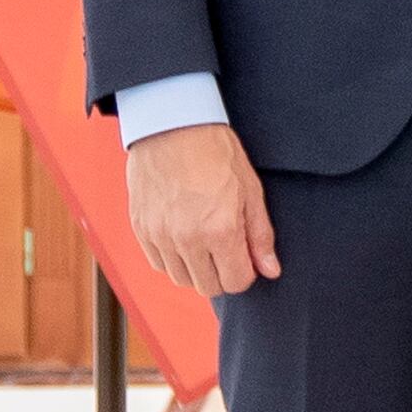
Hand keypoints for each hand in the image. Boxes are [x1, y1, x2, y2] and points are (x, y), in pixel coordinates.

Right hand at [125, 123, 279, 298]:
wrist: (172, 124)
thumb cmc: (215, 151)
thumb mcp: (250, 190)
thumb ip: (260, 235)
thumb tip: (269, 269)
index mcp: (220, 231)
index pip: (236, 282)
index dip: (245, 272)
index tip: (244, 256)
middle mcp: (187, 239)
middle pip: (209, 287)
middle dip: (222, 273)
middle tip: (225, 247)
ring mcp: (160, 235)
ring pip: (181, 279)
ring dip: (196, 268)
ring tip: (203, 239)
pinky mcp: (141, 229)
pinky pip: (158, 263)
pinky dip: (172, 257)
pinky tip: (182, 234)